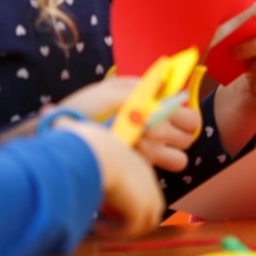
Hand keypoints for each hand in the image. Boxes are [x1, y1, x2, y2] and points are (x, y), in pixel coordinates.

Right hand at [59, 78, 200, 172]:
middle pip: (188, 140)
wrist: (64, 140)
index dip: (185, 120)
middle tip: (162, 133)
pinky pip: (158, 171)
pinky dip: (153, 168)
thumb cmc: (87, 109)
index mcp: (154, 107)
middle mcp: (156, 131)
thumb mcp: (115, 87)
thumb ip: (144, 85)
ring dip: (170, 155)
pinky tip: (136, 160)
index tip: (175, 119)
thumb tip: (166, 84)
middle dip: (179, 137)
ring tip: (153, 149)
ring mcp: (148, 153)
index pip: (191, 119)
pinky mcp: (138, 170)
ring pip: (179, 160)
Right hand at [60, 119, 163, 237]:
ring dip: (121, 228)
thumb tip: (44, 111)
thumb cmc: (84, 142)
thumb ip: (70, 133)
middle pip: (148, 208)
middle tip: (103, 220)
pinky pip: (132, 230)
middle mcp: (147, 177)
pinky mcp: (142, 207)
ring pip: (142, 223)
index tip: (103, 205)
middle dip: (127, 218)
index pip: (142, 190)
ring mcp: (148, 192)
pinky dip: (116, 233)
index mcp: (138, 163)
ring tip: (98, 224)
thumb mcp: (82, 138)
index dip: (124, 202)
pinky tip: (98, 225)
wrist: (92, 151)